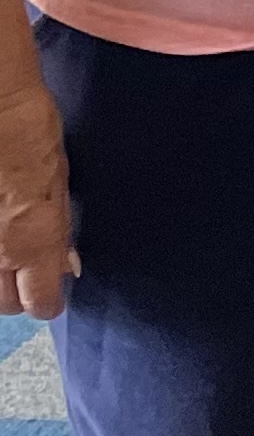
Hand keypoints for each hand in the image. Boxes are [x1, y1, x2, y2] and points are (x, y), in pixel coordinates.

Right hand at [0, 74, 74, 320]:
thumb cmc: (28, 130)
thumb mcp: (58, 180)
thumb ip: (57, 225)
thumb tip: (65, 263)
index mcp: (33, 241)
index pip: (39, 301)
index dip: (46, 299)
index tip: (50, 293)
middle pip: (1, 304)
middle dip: (14, 293)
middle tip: (22, 271)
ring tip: (2, 249)